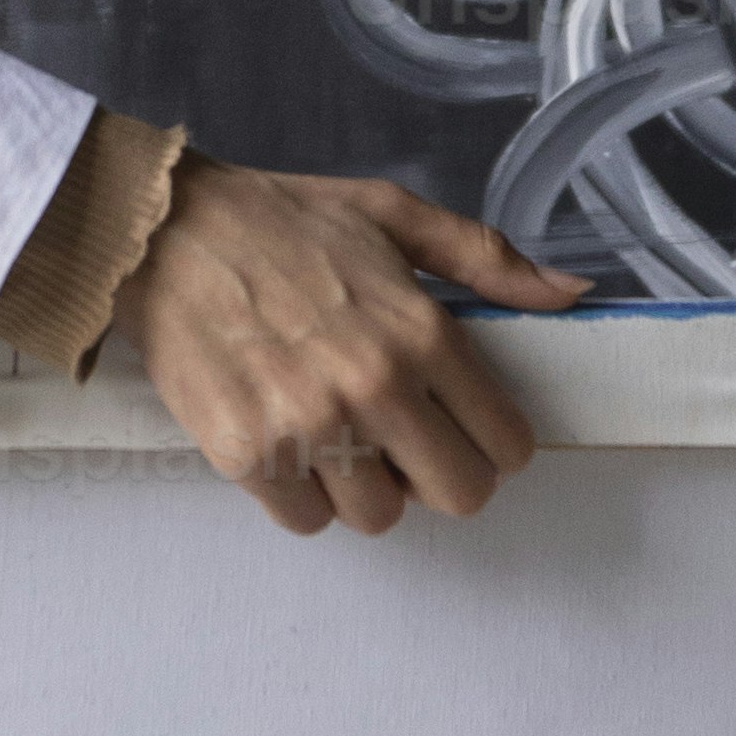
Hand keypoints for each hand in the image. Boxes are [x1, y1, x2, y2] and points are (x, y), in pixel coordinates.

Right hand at [109, 157, 588, 536]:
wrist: (163, 229)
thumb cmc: (282, 219)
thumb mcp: (393, 215)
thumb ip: (487, 259)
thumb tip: (573, 292)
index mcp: (421, 332)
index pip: (506, 444)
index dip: (490, 440)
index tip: (460, 424)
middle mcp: (374, 387)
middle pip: (457, 496)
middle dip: (439, 475)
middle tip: (404, 440)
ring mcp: (309, 428)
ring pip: (379, 516)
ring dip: (364, 486)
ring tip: (335, 433)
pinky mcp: (247, 455)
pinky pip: (305, 521)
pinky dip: (300, 495)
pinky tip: (286, 442)